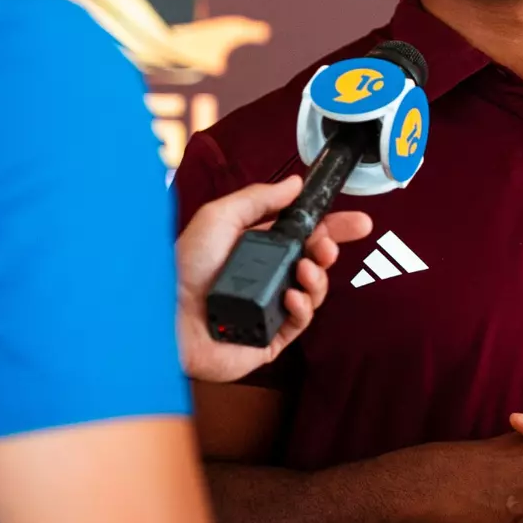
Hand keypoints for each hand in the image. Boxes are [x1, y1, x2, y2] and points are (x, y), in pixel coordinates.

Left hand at [175, 175, 371, 382]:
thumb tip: (294, 184)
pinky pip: (300, 322)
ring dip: (317, 277)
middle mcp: (266, 278)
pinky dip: (303, 307)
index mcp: (256, 248)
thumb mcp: (220, 216)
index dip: (333, 228)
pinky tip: (292, 297)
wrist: (164, 314)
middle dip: (329, 250)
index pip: (304, 235)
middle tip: (327, 247)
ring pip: (313, 292)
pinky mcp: (268, 339)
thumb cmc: (183, 266)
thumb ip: (260, 199)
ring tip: (304, 269)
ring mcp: (268, 309)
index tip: (358, 221)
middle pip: (315, 262)